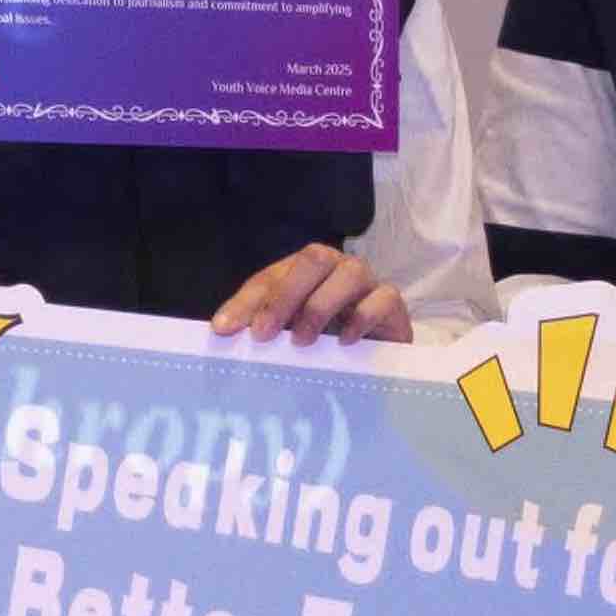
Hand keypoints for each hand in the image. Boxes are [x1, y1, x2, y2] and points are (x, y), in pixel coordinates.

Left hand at [205, 246, 409, 346]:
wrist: (374, 357)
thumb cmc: (325, 339)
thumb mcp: (285, 330)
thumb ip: (255, 323)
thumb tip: (221, 329)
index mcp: (306, 270)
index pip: (273, 275)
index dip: (249, 301)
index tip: (227, 330)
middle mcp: (338, 268)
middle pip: (315, 258)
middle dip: (285, 295)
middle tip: (265, 334)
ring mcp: (369, 283)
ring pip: (352, 272)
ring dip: (321, 305)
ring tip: (302, 340)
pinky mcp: (394, 307)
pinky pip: (385, 297)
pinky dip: (363, 316)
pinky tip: (345, 341)